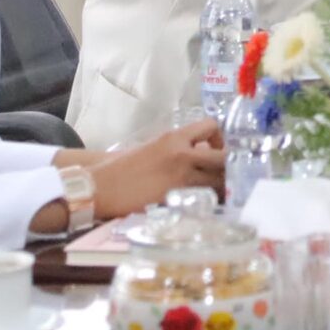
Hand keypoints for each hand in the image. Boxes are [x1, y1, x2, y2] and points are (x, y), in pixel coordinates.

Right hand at [88, 123, 226, 219]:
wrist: (100, 188)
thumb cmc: (122, 168)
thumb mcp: (152, 148)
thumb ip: (178, 148)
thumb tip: (201, 152)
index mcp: (174, 137)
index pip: (211, 125)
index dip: (219, 138)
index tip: (214, 150)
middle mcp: (182, 154)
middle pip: (224, 157)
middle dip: (230, 165)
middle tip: (226, 174)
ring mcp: (181, 178)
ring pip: (219, 180)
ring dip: (223, 186)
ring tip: (219, 191)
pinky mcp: (176, 199)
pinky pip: (205, 198)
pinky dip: (210, 200)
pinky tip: (205, 203)